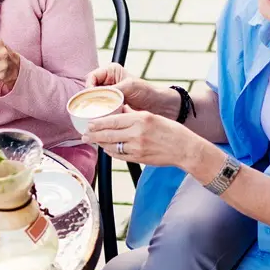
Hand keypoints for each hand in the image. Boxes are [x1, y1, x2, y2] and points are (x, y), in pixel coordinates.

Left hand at [82, 105, 199, 169]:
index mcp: (140, 119)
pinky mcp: (138, 158)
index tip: (89, 124)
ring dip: (101, 144)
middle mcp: (137, 133)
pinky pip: (119, 155)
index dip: (97, 123)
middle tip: (84, 135)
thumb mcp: (152, 116)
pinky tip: (107, 149)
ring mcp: (137, 148)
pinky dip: (111, 152)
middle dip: (93, 135)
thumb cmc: (171, 131)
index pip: (112, 120)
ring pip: (112, 146)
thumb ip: (134, 114)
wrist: (185, 149)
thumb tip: (120, 110)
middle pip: (108, 134)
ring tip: (94, 141)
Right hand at [84, 63, 159, 113]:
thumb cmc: (146, 92)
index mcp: (111, 71)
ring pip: (93, 99)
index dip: (89, 86)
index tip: (92, 96)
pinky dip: (100, 112)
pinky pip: (100, 108)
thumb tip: (97, 96)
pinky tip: (103, 116)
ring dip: (95, 106)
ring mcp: (108, 94)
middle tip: (92, 106)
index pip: (92, 77)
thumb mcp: (129, 87)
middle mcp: (107, 82)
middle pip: (90, 89)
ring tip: (98, 112)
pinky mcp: (110, 105)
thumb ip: (112, 90)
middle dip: (90, 97)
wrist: (157, 106)